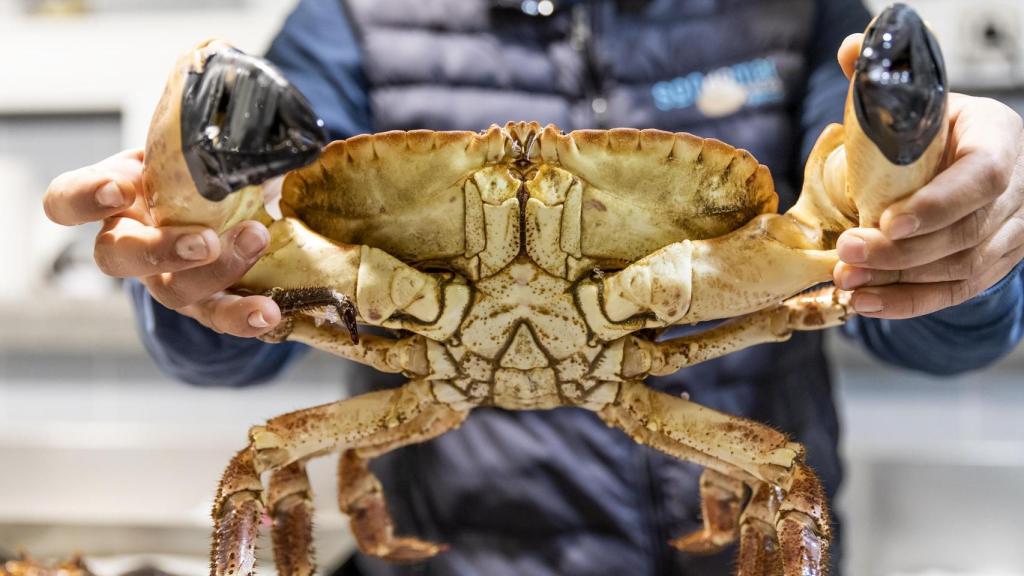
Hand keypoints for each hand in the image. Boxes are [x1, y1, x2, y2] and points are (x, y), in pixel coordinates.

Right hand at [43, 149, 282, 336]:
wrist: (234, 201)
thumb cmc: (199, 165)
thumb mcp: (192, 141)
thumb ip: (203, 128)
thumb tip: (247, 104)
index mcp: (114, 197)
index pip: (67, 200)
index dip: (84, 198)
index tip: (118, 189)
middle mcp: (130, 242)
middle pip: (118, 258)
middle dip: (160, 250)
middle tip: (204, 239)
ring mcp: (165, 278)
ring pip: (172, 291)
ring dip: (216, 273)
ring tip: (257, 240)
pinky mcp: (204, 303)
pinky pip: (218, 317)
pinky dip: (244, 317)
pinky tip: (269, 312)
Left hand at [831, 34, 1023, 318]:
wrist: (971, 156)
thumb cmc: (941, 129)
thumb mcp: (922, 101)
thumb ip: (885, 83)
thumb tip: (850, 49)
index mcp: (1000, 140)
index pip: (983, 178)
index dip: (938, 204)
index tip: (888, 221)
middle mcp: (1018, 190)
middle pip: (966, 233)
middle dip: (902, 251)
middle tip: (847, 253)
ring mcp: (1010, 233)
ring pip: (962, 268)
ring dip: (899, 281)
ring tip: (846, 280)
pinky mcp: (992, 265)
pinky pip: (956, 293)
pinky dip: (909, 303)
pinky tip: (866, 305)